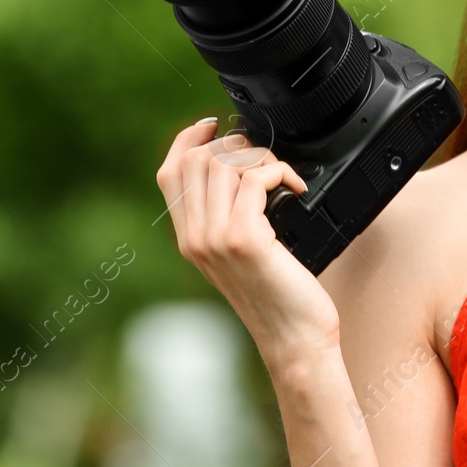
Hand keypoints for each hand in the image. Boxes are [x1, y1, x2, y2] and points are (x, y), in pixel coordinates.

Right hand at [157, 117, 340, 362]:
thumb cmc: (280, 298)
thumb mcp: (241, 256)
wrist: (295, 340)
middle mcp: (196, 238)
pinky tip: (296, 186)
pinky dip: (280, 171)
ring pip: (224, 163)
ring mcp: (216, 238)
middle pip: (197, 159)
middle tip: (264, 158)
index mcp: (190, 239)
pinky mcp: (244, 238)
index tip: (213, 125)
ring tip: (281, 174)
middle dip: (235, 143)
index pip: (170, 172)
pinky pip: (254, 179)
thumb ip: (228, 219)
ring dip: (259, 155)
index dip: (188, 138)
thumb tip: (239, 170)